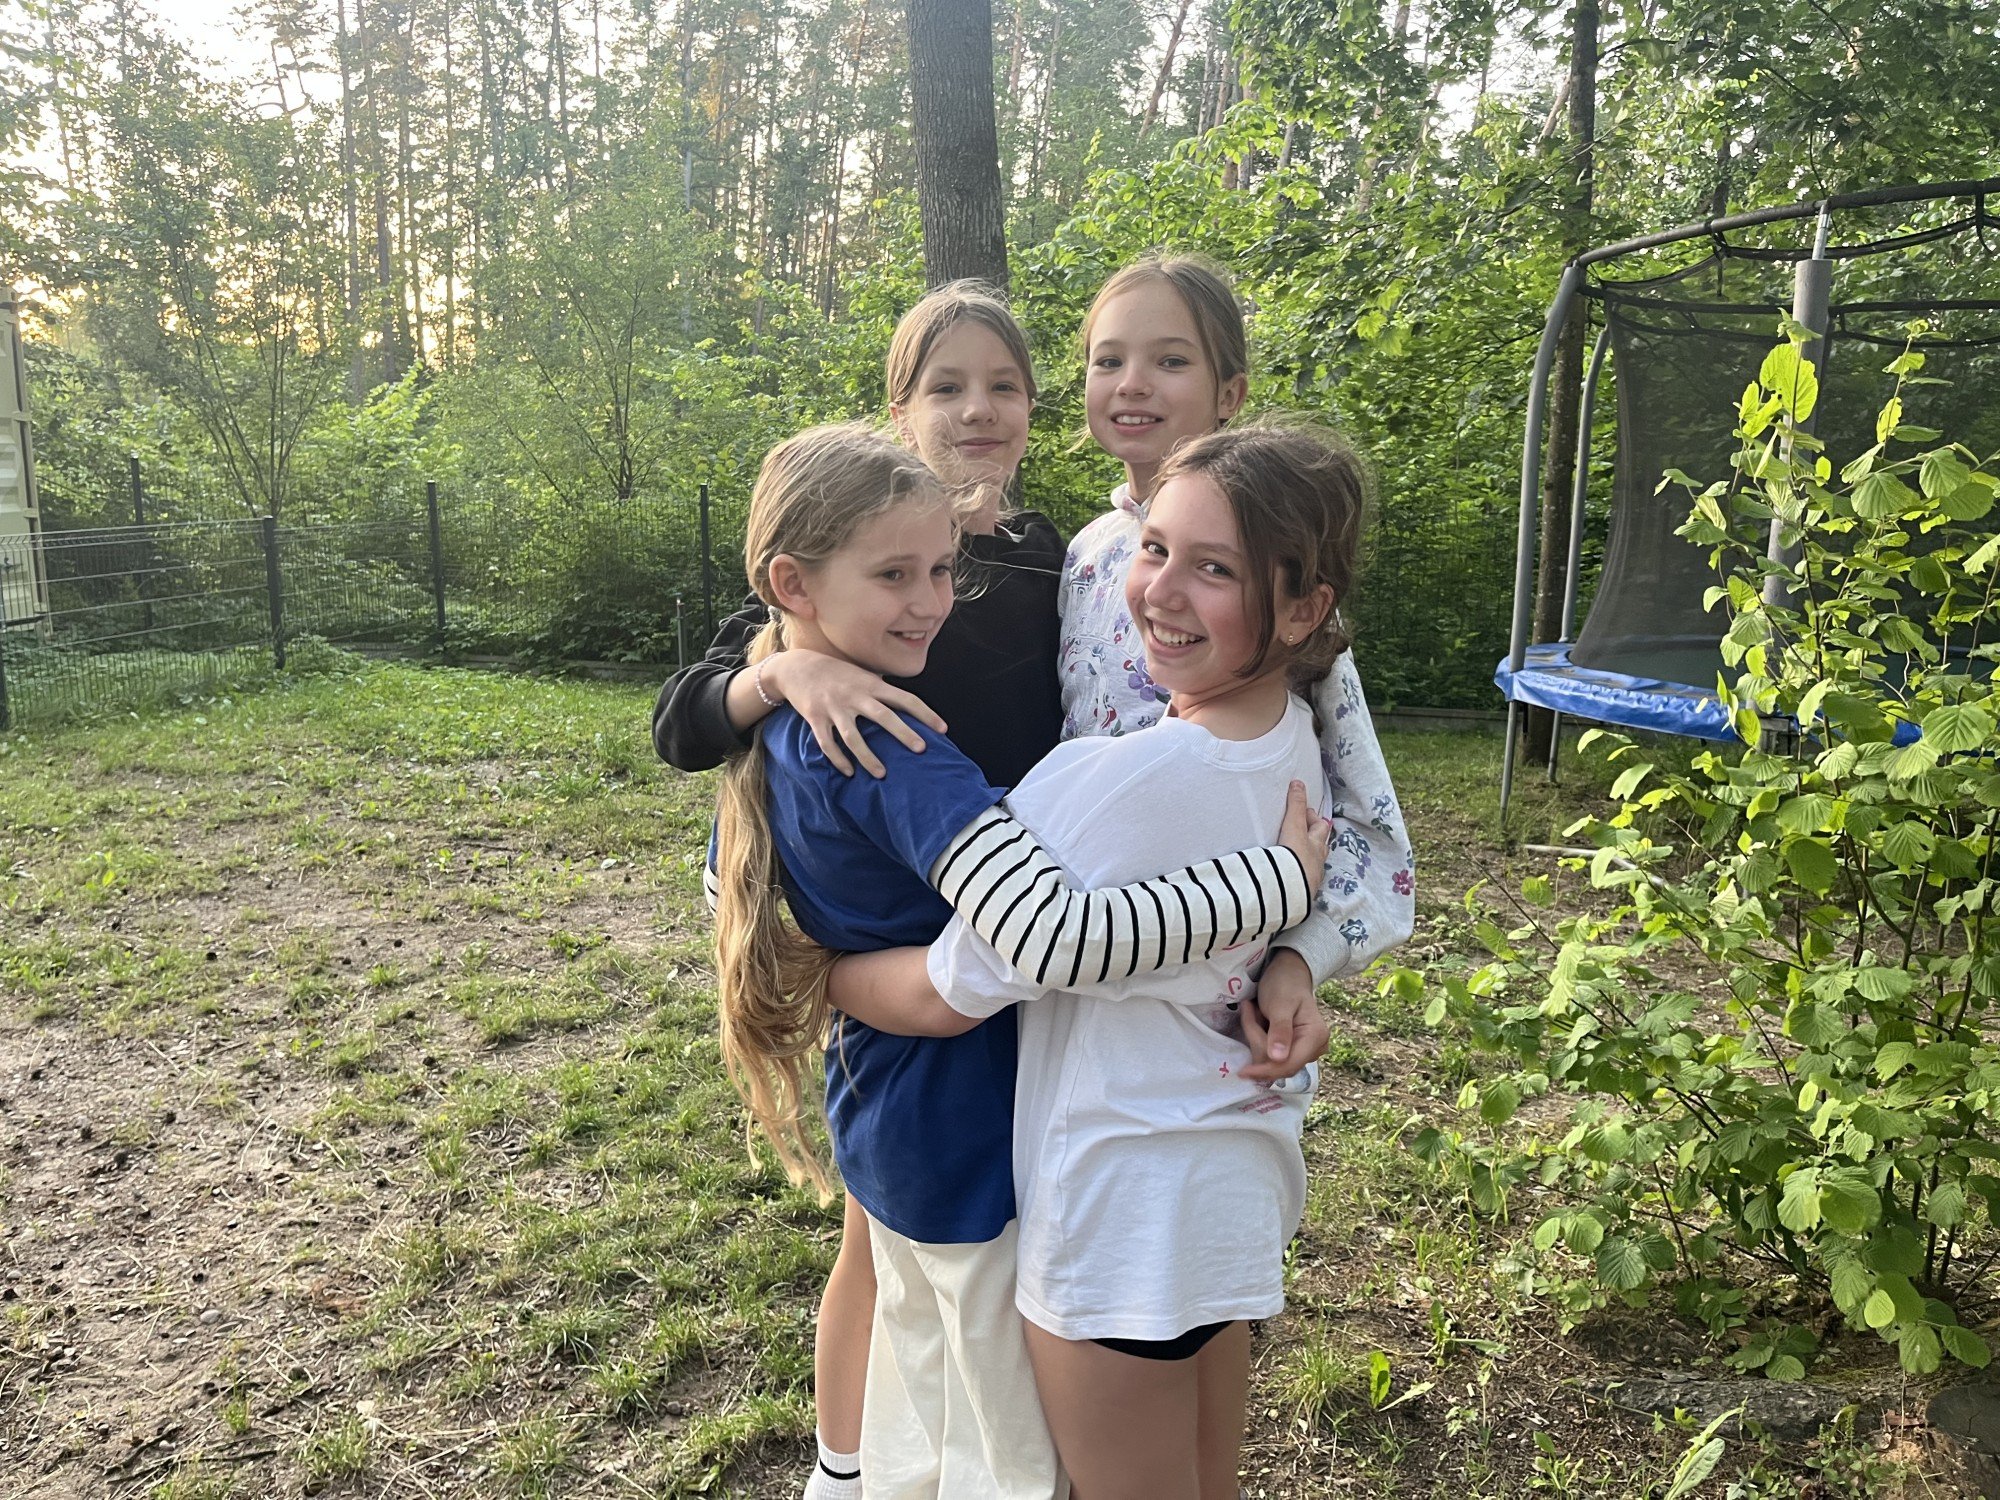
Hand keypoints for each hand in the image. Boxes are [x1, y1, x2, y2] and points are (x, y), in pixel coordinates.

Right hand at [767, 649, 947, 777]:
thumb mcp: (862, 675)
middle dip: (904, 733)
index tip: (943, 729)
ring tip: (882, 774)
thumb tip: (906, 705)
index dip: (925, 713)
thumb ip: (882, 689)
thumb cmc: (836, 673)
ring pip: (854, 736)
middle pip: (883, 716)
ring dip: (868, 757)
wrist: (796, 666)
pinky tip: (849, 772)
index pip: (905, 698)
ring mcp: (834, 707)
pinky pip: (827, 743)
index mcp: (871, 684)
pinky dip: (839, 760)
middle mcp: (855, 695)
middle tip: (921, 750)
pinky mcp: (815, 718)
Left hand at [1239, 948, 1330, 1081]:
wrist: (1288, 973)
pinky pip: (1269, 1054)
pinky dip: (1258, 1038)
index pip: (1289, 1065)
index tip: (1243, 1071)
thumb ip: (1280, 1030)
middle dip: (1258, 1041)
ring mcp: (1303, 1051)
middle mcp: (1314, 1048)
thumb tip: (1278, 1059)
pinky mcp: (1291, 1050)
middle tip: (1249, 1011)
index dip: (1266, 1070)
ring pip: (1271, 1060)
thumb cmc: (1285, 984)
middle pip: (1278, 1064)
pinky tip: (1257, 1019)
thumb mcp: (1280, 1004)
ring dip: (1256, 1037)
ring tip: (1253, 1011)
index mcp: (1316, 1037)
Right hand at [1278, 780, 1330, 898]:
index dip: (1313, 818)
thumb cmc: (1293, 857)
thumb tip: (1298, 783)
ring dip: (1309, 856)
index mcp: (1316, 843)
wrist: (1289, 890)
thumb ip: (1295, 806)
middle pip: (1321, 845)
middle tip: (1304, 830)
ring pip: (1314, 862)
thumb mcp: (1293, 827)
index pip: (1319, 826)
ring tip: (1298, 853)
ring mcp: (1311, 877)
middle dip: (1314, 837)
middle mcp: (1317, 860)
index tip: (1305, 812)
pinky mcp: (1302, 890)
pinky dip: (1299, 873)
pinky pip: (1304, 878)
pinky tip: (1292, 874)